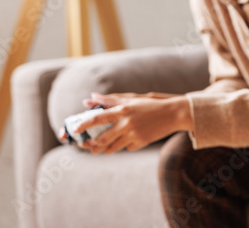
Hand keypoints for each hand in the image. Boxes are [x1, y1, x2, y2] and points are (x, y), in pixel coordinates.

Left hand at [71, 93, 190, 153]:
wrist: (174, 113)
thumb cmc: (151, 104)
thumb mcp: (132, 99)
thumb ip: (110, 99)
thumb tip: (89, 99)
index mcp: (123, 110)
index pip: (98, 118)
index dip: (84, 124)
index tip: (74, 129)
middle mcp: (127, 123)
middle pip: (102, 138)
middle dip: (92, 144)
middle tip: (86, 145)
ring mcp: (134, 134)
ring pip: (112, 147)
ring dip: (104, 149)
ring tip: (100, 148)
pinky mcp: (141, 142)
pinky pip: (127, 147)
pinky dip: (125, 145)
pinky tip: (128, 140)